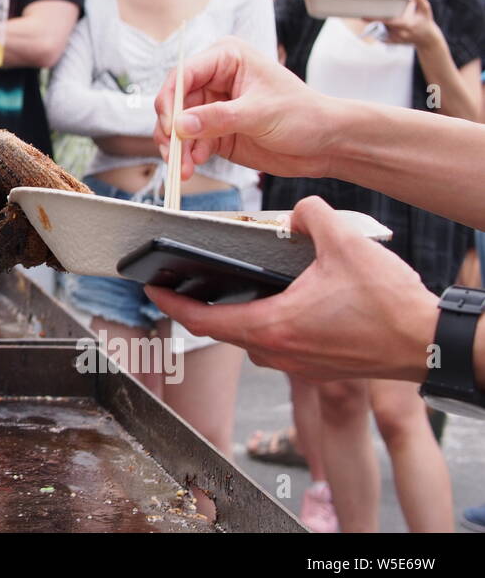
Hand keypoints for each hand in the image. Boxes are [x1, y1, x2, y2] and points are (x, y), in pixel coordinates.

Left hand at [0, 109, 89, 277]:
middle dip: (58, 233)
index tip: (111, 229)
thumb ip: (45, 181)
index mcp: (39, 186)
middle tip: (40, 214)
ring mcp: (0, 239)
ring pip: (30, 254)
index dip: (96, 222)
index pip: (80, 208)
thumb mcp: (8, 154)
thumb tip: (77, 213)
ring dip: (16, 233)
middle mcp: (25, 217)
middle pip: (62, 241)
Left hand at [143, 196, 438, 381]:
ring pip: (249, 339)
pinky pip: (275, 344)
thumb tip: (297, 211)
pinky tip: (273, 302)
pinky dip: (263, 323)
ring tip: (222, 291)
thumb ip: (311, 216)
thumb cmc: (389, 306)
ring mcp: (296, 364)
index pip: (202, 319)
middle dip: (196, 307)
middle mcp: (277, 352)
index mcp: (271, 326)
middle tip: (178, 285)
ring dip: (233, 317)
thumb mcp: (345, 244)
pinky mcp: (315, 366)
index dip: (170, 303)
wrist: (428, 343)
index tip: (150, 288)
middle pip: (220, 330)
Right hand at [152, 37, 337, 180]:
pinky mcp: (214, 131)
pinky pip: (190, 143)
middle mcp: (215, 80)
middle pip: (175, 102)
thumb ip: (218, 118)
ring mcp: (213, 107)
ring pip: (178, 125)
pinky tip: (192, 166)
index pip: (184, 74)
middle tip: (172, 152)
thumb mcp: (260, 113)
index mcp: (227, 59)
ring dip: (177, 148)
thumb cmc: (304, 115)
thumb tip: (181, 124)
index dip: (171, 99)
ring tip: (183, 168)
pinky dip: (187, 156)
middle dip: (171, 129)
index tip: (169, 125)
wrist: (325, 144)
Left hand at [369, 0, 438, 48]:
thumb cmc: (425, 22)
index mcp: (406, 25)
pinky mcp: (394, 43)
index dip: (375, 19)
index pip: (387, 22)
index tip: (364, 15)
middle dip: (372, 20)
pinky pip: (381, 37)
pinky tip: (376, 24)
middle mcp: (400, 34)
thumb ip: (421, 1)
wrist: (427, 40)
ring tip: (369, 17)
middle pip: (381, 26)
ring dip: (376, 24)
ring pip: (380, 31)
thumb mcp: (426, 11)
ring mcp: (396, 40)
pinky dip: (378, 31)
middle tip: (363, 13)